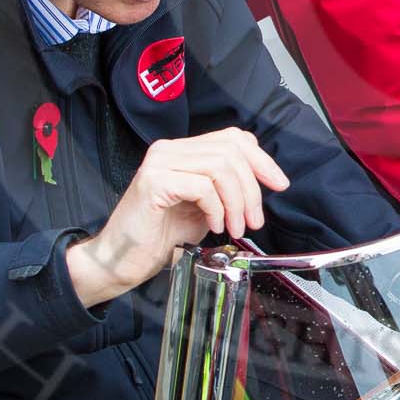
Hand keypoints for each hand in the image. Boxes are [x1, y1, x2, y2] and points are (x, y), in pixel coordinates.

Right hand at [66, 128, 288, 306]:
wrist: (121, 260)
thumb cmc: (160, 236)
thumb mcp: (204, 207)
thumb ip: (225, 188)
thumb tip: (261, 181)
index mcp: (182, 150)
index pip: (233, 138)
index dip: (261, 159)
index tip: (279, 184)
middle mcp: (169, 149)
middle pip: (231, 150)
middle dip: (253, 187)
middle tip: (254, 219)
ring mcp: (160, 163)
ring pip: (220, 166)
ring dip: (237, 201)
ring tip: (235, 227)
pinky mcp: (153, 182)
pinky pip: (202, 186)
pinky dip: (217, 208)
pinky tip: (214, 226)